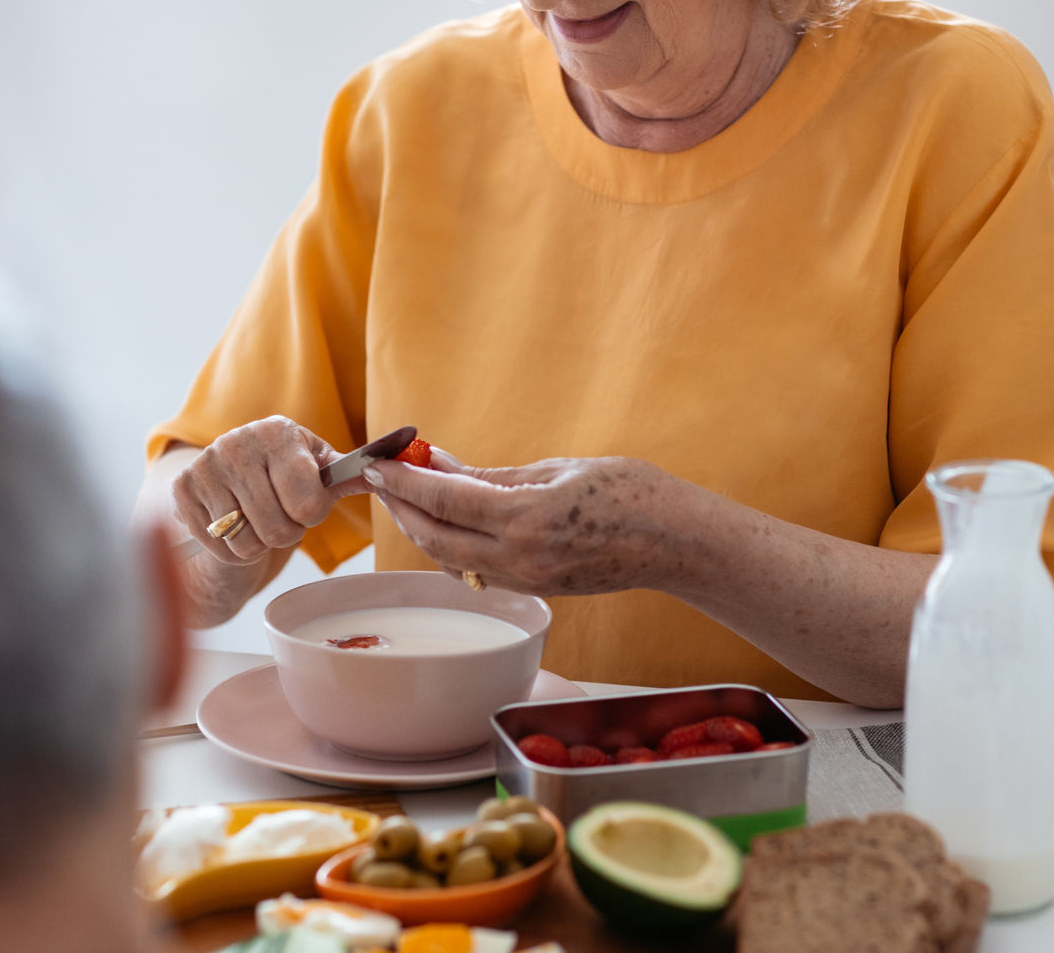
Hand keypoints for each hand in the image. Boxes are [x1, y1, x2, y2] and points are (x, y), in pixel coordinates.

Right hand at [170, 416, 367, 564]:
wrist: (229, 478)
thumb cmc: (285, 475)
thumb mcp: (318, 469)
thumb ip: (350, 475)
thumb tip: (387, 473)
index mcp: (279, 432)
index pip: (309, 501)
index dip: (312, 515)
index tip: (306, 504)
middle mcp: (237, 442)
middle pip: (278, 529)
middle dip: (286, 533)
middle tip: (280, 516)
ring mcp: (205, 466)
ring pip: (247, 543)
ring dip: (259, 544)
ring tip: (257, 520)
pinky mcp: (182, 492)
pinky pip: (220, 549)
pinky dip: (232, 551)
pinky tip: (233, 527)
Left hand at [362, 451, 684, 595]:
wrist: (676, 542)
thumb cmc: (631, 492)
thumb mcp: (559, 468)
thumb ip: (497, 475)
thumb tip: (445, 465)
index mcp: (526, 518)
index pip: (443, 500)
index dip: (403, 481)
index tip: (377, 464)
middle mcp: (520, 556)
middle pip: (434, 537)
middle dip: (401, 507)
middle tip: (381, 479)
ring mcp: (527, 579)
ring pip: (450, 559)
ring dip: (422, 529)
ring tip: (406, 497)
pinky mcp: (536, 590)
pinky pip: (476, 571)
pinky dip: (450, 547)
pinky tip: (445, 524)